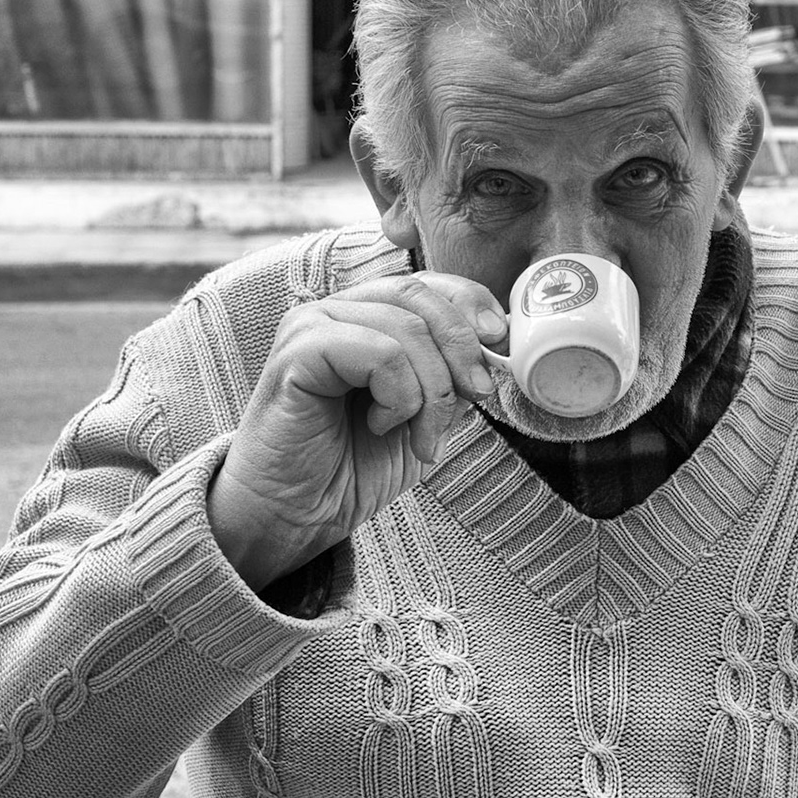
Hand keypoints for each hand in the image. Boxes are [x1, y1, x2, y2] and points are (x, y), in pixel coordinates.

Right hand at [207, 271, 507, 590]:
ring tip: (422, 437)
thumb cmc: (354, 464)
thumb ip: (454, 373)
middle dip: (463, 348)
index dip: (472, 303)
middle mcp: (337, 310)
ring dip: (433, 392)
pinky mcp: (298, 353)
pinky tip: (380, 425)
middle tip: (478, 396)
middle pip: (420, 296)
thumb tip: (497, 338)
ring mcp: (312, 326)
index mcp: (367, 317)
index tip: (500, 341)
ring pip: (406, 329)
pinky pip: (378, 354)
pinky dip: (398, 396)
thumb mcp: (426, 413)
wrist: (297, 514)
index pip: (428, 283)